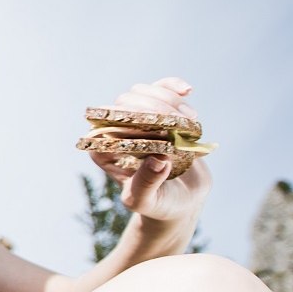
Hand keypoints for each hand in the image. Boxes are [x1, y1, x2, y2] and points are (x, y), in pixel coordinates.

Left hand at [87, 76, 212, 223]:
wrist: (181, 201)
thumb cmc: (157, 205)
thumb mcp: (147, 201)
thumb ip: (146, 183)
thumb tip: (158, 158)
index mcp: (102, 151)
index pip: (107, 124)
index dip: (133, 122)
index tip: (159, 132)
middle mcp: (116, 131)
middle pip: (126, 103)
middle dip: (155, 109)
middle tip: (180, 124)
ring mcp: (137, 119)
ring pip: (144, 92)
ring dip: (169, 101)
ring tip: (190, 121)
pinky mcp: (158, 111)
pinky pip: (161, 88)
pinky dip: (173, 86)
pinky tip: (187, 91)